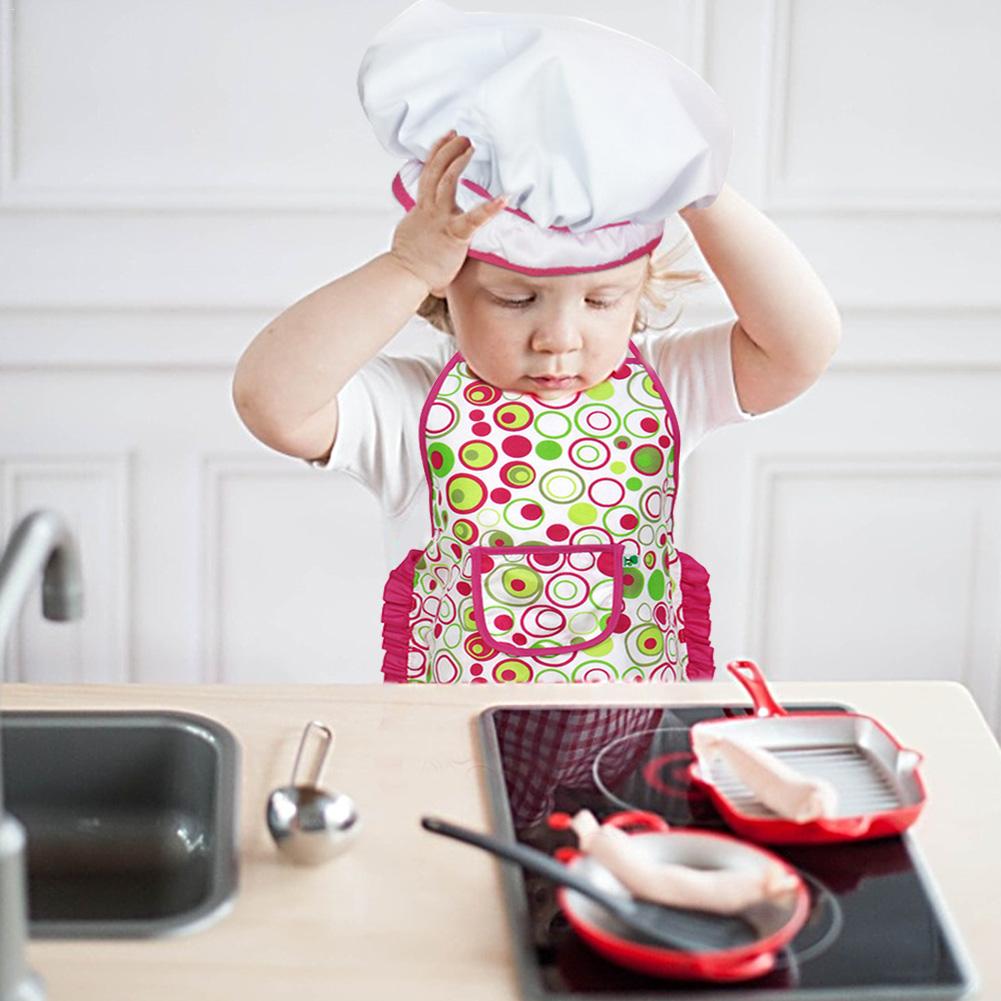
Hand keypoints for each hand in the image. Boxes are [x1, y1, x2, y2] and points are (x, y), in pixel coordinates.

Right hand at [390, 130, 507, 293]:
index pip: (428, 174)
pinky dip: (489, 208)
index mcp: (422, 209)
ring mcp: (441, 220)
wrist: (405, 276)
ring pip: (446, 182)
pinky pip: (473, 219)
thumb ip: (423, 223)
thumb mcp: (415, 234)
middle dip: (448, 149)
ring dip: (457, 161)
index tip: (446, 137)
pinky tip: (504, 198)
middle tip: (461, 136)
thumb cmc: (413, 262)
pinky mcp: (454, 235)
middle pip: (435, 170)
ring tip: (470, 146)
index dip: (436, 153)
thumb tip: (426, 226)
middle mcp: (430, 209)